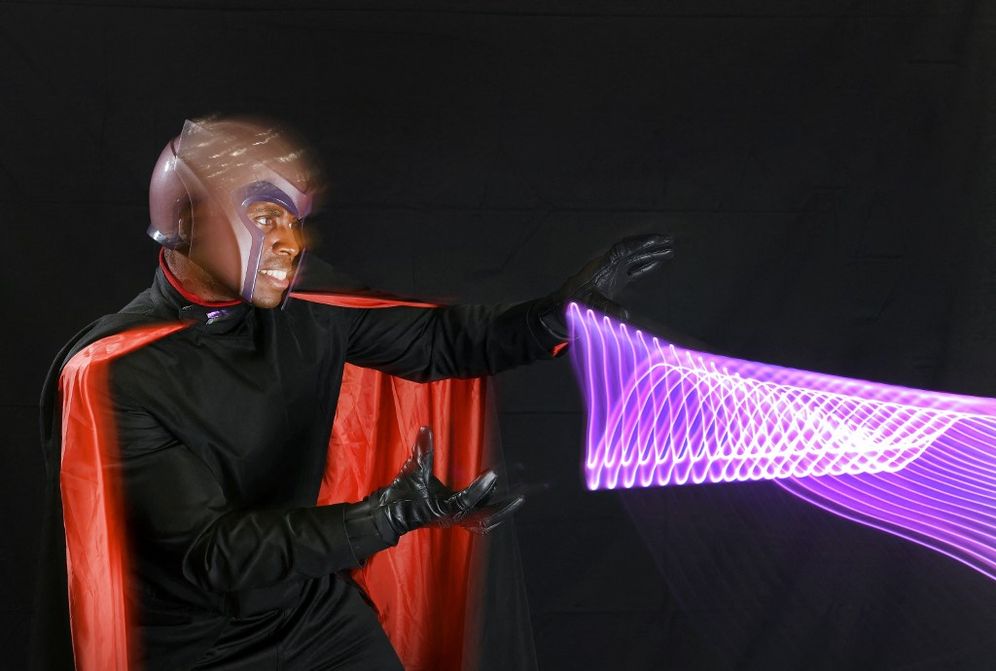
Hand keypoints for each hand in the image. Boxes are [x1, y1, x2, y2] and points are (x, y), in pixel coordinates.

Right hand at [374, 426, 523, 534]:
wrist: (391, 515)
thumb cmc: (401, 494)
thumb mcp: (412, 472)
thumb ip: (422, 451)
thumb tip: (425, 428)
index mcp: (446, 508)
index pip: (469, 498)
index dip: (481, 486)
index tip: (494, 473)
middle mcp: (455, 516)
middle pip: (487, 513)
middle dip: (506, 503)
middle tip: (525, 494)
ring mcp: (457, 520)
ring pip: (487, 518)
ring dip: (503, 508)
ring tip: (522, 498)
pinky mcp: (457, 519)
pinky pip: (480, 520)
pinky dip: (492, 515)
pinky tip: (504, 508)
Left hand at [538, 234, 672, 339]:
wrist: (563, 303)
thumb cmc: (574, 301)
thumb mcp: (589, 304)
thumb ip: (606, 307)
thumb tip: (625, 315)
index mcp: (602, 264)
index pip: (623, 249)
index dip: (639, 244)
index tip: (656, 240)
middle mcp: (609, 264)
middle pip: (632, 249)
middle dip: (650, 244)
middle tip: (669, 240)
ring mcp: (613, 270)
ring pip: (634, 258)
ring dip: (651, 254)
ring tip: (669, 250)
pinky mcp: (615, 279)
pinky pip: (633, 268)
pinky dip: (646, 265)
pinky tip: (657, 263)